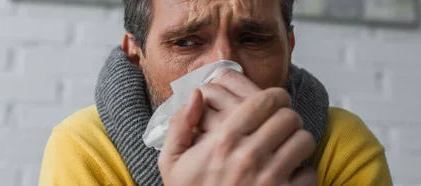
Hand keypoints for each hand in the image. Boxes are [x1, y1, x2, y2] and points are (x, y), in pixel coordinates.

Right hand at [158, 69, 316, 185]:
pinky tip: (289, 175)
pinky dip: (303, 173)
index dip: (274, 96)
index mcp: (223, 141)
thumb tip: (195, 95)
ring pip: (304, 140)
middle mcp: (249, 156)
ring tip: (287, 147)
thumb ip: (180, 126)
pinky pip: (310, 172)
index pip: (264, 101)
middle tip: (280, 124)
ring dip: (297, 142)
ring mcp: (270, 178)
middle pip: (289, 117)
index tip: (273, 101)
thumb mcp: (172, 162)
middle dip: (287, 118)